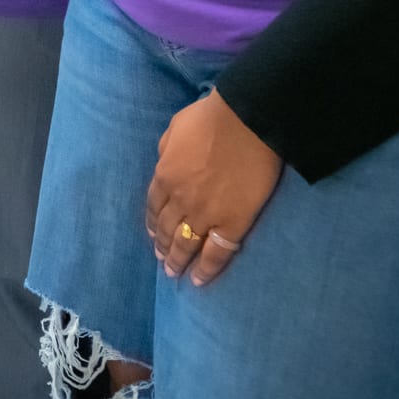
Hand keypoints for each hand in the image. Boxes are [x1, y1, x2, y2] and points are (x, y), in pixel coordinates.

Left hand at [144, 90, 283, 285]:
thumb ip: (167, 150)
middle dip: (162, 245)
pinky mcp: (233, 224)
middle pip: (166, 229)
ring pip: (186, 245)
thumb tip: (166, 163)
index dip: (151, 222)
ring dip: (177, 260)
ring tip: (174, 272)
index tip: (152, 233)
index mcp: (164, 176)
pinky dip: (207, 269)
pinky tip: (199, 280)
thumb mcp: (174, 128)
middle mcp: (180, 201)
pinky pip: (216, 254)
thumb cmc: (211, 117)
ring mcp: (205, 215)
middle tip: (161, 258)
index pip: (152, 206)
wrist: (247, 122)